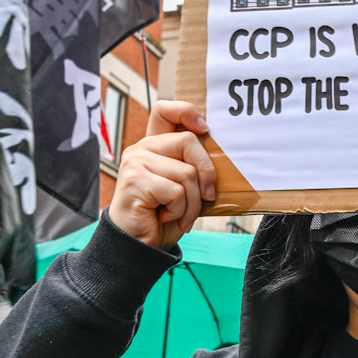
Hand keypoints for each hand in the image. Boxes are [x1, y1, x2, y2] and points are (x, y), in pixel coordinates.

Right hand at [106, 100, 215, 248]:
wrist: (137, 246)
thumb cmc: (162, 218)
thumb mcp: (183, 188)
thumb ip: (192, 167)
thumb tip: (221, 157)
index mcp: (153, 146)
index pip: (164, 110)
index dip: (186, 111)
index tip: (205, 129)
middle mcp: (141, 149)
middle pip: (188, 141)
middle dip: (206, 173)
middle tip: (206, 197)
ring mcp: (136, 163)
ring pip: (186, 172)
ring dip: (192, 202)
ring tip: (178, 214)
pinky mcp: (135, 180)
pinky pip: (176, 191)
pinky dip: (180, 211)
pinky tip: (165, 217)